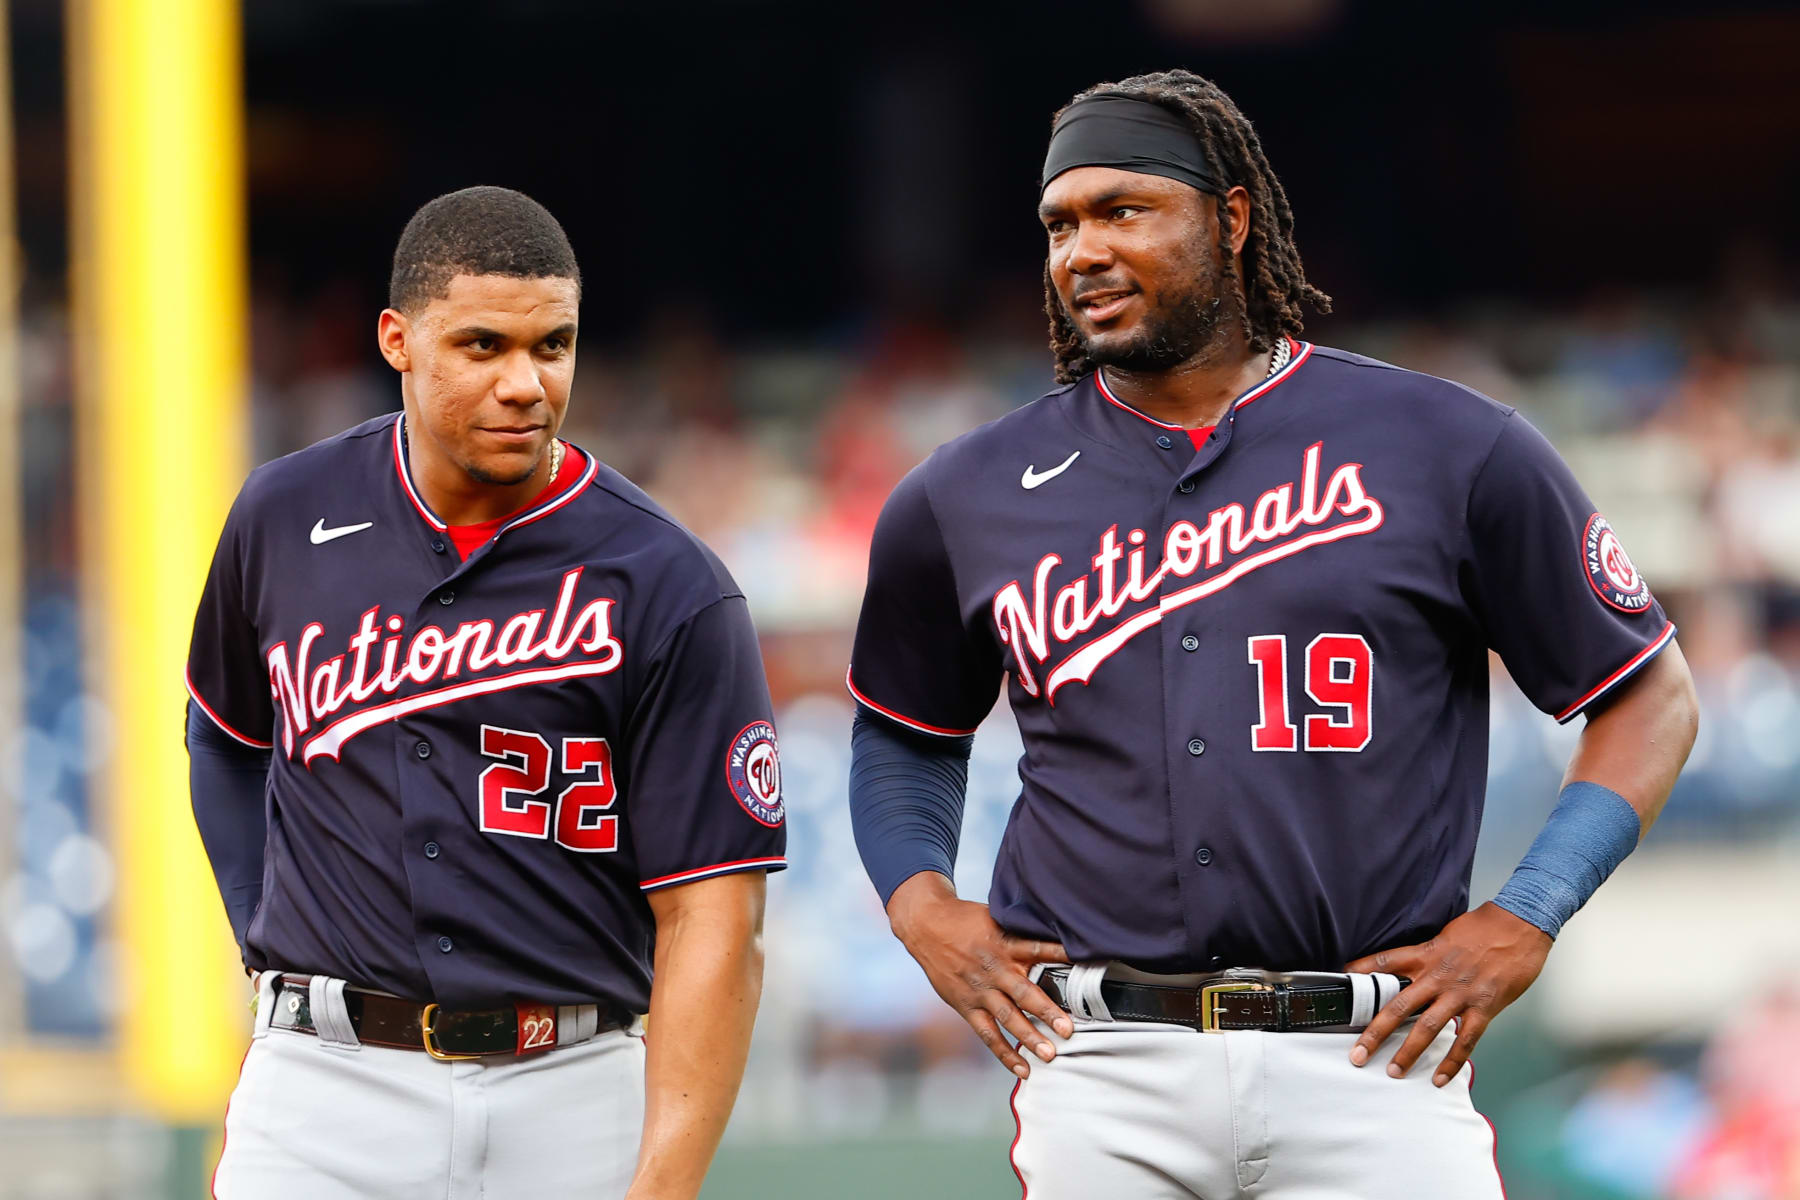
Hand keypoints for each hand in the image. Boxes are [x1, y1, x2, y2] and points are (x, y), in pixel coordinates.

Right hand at [886, 872, 1072, 1077]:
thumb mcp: (995, 918)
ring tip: (1049, 1054)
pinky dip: (1003, 1052)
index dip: (1059, 957)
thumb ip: (1020, 934)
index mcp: (1004, 943)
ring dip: (1028, 1037)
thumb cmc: (965, 921)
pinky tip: (1022, 1068)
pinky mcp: (966, 1006)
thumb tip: (1057, 938)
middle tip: (1068, 1030)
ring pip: (1007, 1017)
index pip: (1037, 949)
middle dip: (1047, 1012)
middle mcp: (993, 969)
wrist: (926, 927)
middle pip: (1023, 992)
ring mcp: (979, 990)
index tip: (1082, 967)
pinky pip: (987, 1033)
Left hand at [1345, 902, 1551, 1086]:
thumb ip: (1431, 952)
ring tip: (1394, 1071)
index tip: (1343, 979)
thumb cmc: (1487, 927)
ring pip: (1428, 1027)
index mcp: (1427, 953)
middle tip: (1358, 1054)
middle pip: (1399, 1005)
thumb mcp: (1449, 933)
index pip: (1386, 961)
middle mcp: (1438, 976)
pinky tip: (1440, 1077)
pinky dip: (1452, 1061)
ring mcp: (1460, 994)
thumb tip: (1416, 963)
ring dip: (1409, 1052)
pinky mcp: (1484, 1007)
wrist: (1522, 925)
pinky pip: (1465, 1040)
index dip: (1363, 970)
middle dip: (1376, 1032)